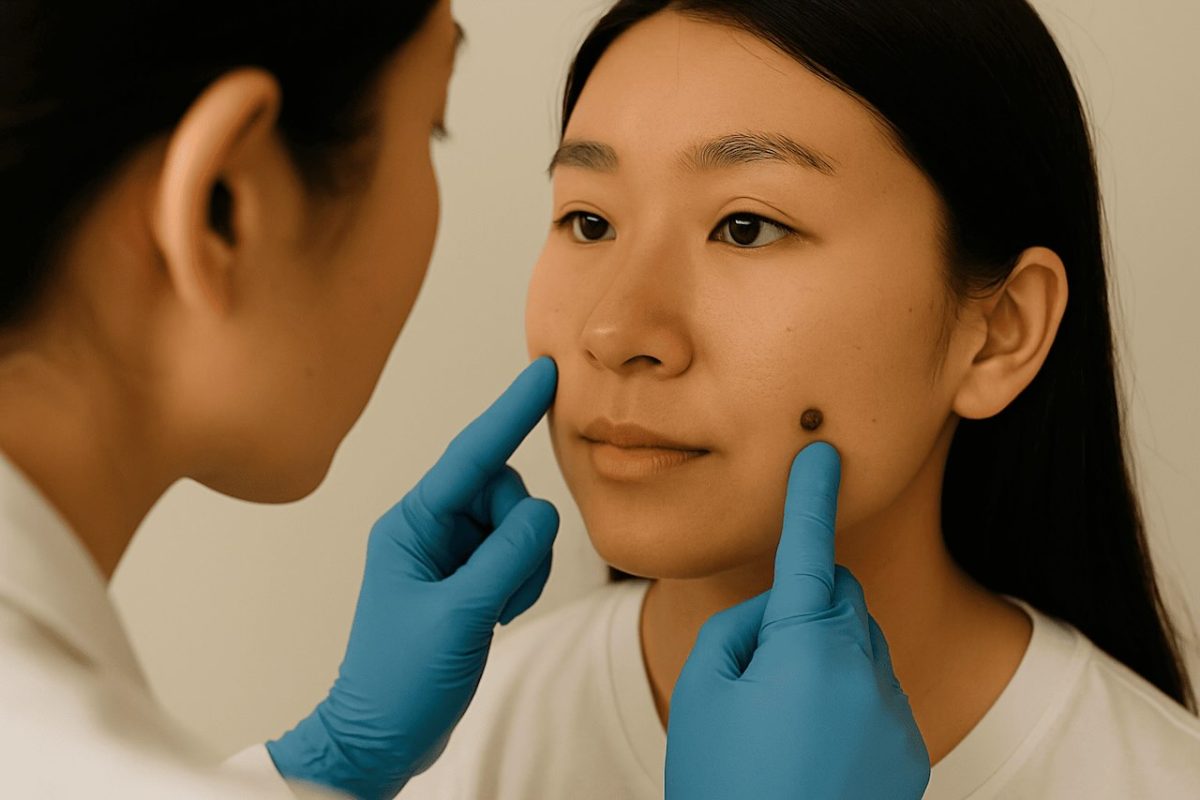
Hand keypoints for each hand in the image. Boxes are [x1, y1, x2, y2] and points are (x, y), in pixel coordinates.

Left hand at [267, 357, 559, 799]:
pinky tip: (500, 614)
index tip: (544, 371)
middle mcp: (431, 529)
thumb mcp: (459, 615)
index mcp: (412, 524)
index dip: (511, 411)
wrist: (380, 738)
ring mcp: (451, 555)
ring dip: (524, 564)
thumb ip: (508, 556)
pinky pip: (517, 554)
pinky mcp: (468, 580)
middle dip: (520, 533)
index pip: (472, 454)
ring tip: (497, 610)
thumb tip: (544, 512)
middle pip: (504, 491)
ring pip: (517, 524)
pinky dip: (522, 580)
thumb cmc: (399, 680)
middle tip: (504, 584)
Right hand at [666, 442, 929, 799]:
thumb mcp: (705, 690)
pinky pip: (874, 696)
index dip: (811, 499)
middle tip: (754, 668)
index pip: (809, 552)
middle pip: (838, 601)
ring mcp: (894, 714)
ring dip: (820, 660)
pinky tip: (809, 752)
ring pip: (856, 649)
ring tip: (777, 726)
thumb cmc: (724, 783)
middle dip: (802, 609)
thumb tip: (777, 616)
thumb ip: (741, 627)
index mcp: (809, 646)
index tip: (823, 454)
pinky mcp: (909, 751)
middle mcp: (867, 671)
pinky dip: (843, 703)